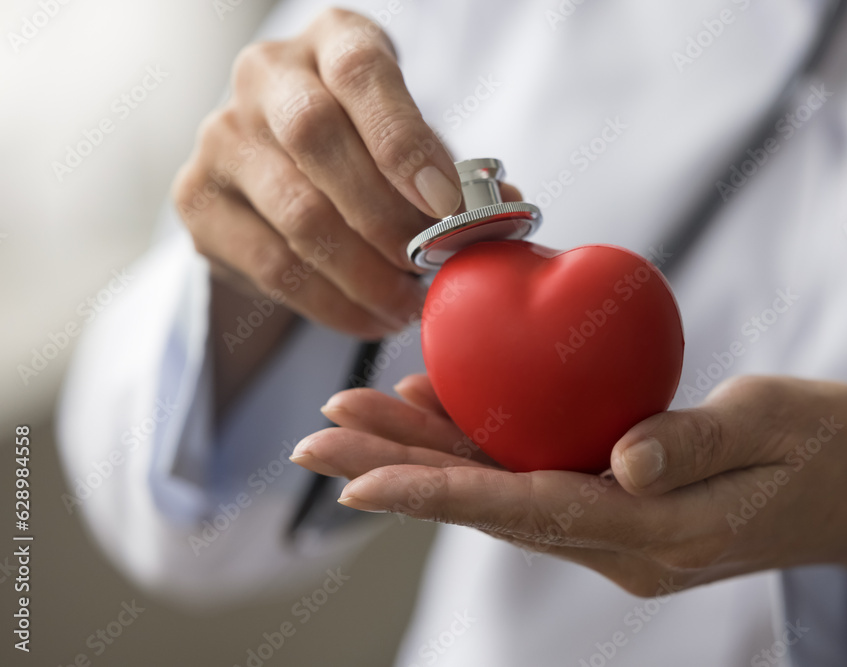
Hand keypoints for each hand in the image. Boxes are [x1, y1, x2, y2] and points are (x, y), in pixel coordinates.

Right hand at [172, 8, 464, 337]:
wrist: (280, 166)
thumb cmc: (364, 144)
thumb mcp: (410, 135)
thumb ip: (450, 169)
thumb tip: (502, 214)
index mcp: (329, 40)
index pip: (361, 71)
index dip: (404, 140)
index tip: (447, 206)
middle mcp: (264, 76)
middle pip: (316, 138)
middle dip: (386, 218)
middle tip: (430, 268)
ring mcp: (221, 136)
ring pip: (296, 213)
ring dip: (365, 275)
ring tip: (408, 307)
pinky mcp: (198, 201)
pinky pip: (271, 266)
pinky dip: (331, 304)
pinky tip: (371, 319)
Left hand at [290, 374, 846, 594]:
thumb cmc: (831, 449)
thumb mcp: (782, 430)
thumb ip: (700, 443)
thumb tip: (621, 459)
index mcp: (657, 534)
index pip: (527, 511)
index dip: (437, 493)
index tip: (357, 478)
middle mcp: (621, 543)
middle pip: (491, 504)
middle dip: (401, 471)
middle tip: (317, 436)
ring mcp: (616, 527)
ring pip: (500, 490)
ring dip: (425, 456)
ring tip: (354, 416)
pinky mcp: (617, 502)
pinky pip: (532, 475)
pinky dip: (479, 447)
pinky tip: (437, 409)